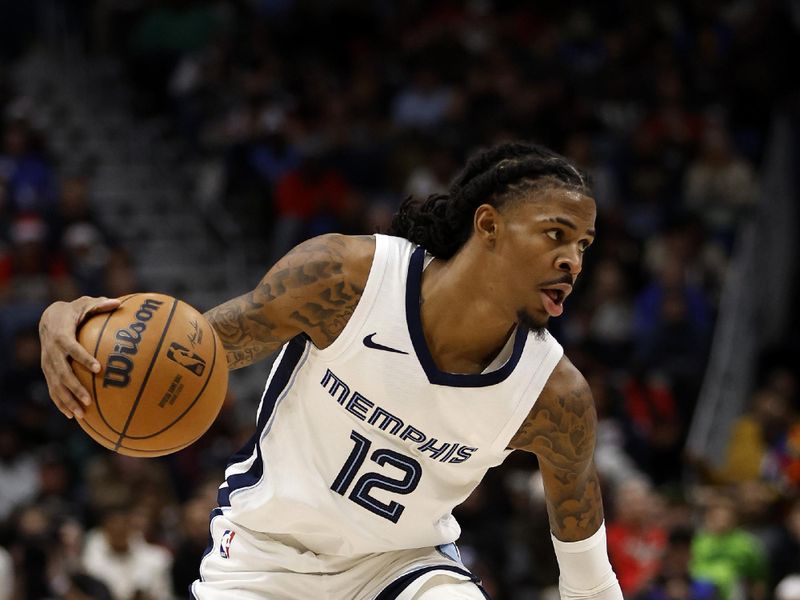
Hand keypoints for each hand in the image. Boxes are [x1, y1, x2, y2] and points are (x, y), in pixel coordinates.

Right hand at [39, 296, 120, 418]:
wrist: (48, 318)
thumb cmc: (73, 311)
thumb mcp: (85, 304)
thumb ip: (100, 305)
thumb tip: (118, 302)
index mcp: (62, 336)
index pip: (72, 348)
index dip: (84, 358)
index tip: (98, 368)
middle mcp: (52, 352)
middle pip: (62, 372)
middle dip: (75, 387)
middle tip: (89, 400)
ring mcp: (48, 363)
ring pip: (56, 385)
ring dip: (67, 400)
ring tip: (81, 414)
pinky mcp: (47, 371)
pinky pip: (52, 389)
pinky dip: (60, 403)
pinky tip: (72, 415)